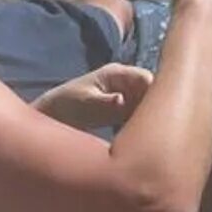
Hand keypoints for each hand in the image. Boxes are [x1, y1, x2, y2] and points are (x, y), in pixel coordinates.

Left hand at [36, 63, 155, 131]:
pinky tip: (137, 139)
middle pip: (153, 91)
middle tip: (151, 129)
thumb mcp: (85, 103)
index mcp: (117, 73)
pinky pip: (142, 117)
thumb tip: (122, 100)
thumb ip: (106, 102)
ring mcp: (127, 96)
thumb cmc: (66, 104)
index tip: (157, 114)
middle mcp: (126, 82)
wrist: (54, 116)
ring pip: (149, 106)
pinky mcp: (125, 111)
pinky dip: (142, 127)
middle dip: (156, 108)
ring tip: (144, 136)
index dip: (156, 93)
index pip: (146, 78)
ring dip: (149, 119)